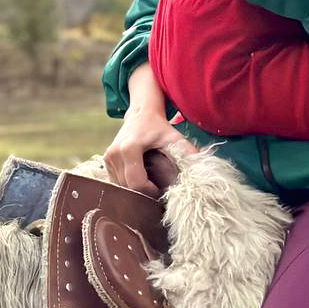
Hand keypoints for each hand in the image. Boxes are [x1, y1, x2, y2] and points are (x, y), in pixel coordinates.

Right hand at [103, 64, 197, 194]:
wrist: (141, 113)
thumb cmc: (159, 126)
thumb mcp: (174, 138)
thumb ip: (187, 153)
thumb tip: (202, 170)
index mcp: (129, 148)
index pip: (137, 183)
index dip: (150, 192)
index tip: (162, 192)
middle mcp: (114, 153)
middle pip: (128, 187)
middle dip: (143, 194)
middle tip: (158, 195)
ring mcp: (108, 157)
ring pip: (121, 187)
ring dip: (135, 191)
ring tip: (150, 189)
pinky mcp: (106, 160)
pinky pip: (117, 181)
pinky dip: (128, 185)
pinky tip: (141, 182)